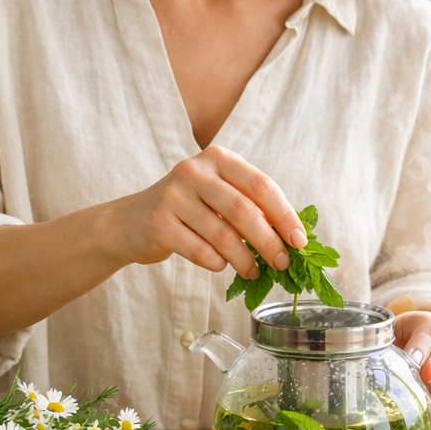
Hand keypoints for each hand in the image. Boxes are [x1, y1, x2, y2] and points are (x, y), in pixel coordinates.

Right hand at [104, 146, 307, 278]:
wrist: (130, 221)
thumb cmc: (186, 209)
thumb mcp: (217, 194)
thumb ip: (249, 206)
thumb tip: (291, 237)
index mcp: (218, 158)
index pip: (261, 185)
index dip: (285, 215)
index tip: (300, 241)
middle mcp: (194, 171)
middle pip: (244, 210)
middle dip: (269, 242)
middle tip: (282, 263)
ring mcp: (173, 195)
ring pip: (223, 235)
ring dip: (245, 259)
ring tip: (253, 271)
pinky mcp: (158, 223)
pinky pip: (200, 251)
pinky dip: (217, 264)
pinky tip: (220, 266)